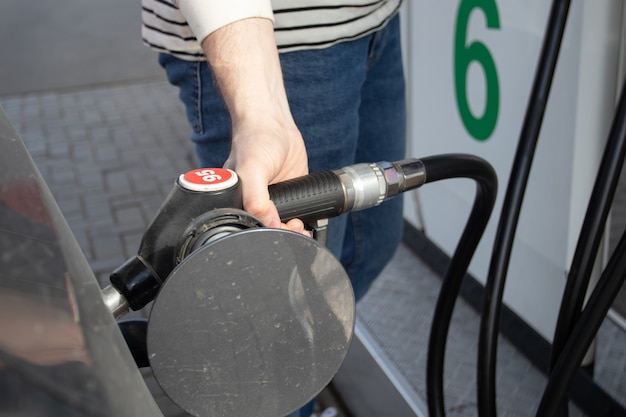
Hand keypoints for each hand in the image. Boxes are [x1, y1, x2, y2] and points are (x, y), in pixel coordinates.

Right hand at [202, 18, 308, 231]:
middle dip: (283, 234)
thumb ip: (256, 198)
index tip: (280, 231)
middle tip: (294, 228)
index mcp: (238, 201)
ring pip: (284, 225)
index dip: (266, 234)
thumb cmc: (254, 139)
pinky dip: (304, 220)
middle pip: (269, 229)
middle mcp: (254, 202)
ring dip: (295, 231)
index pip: (250, 227)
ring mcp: (274, 198)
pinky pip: (298, 213)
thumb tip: (268, 222)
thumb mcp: (251, 169)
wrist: (274, 122)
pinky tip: (307, 223)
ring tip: (300, 226)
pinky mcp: (291, 193)